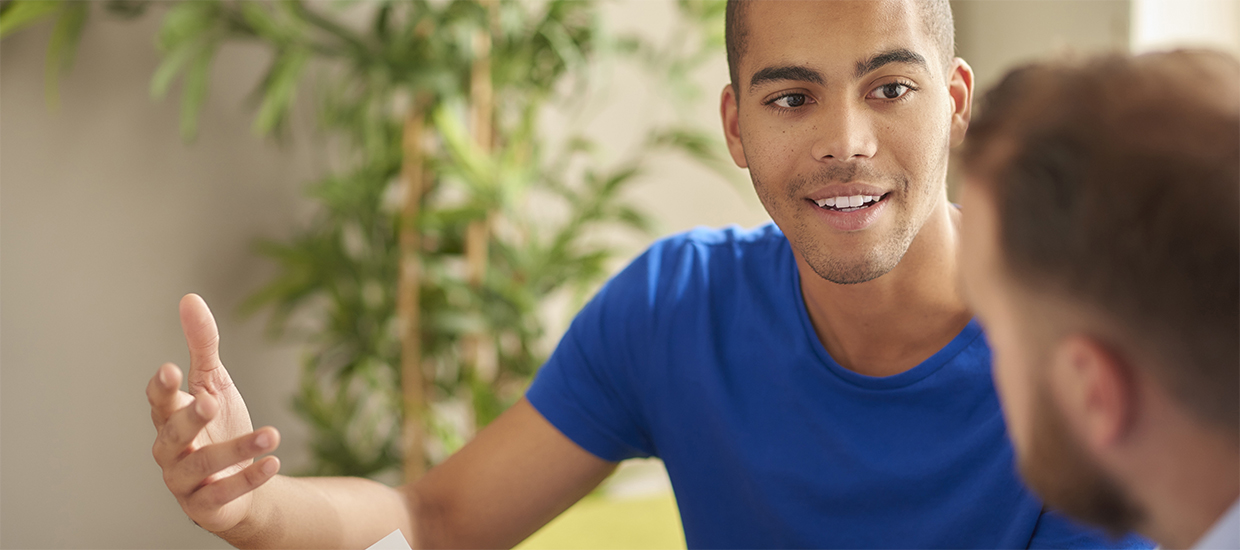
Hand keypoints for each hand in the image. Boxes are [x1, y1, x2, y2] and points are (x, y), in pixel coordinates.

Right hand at [147, 293, 280, 533]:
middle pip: (171, 433)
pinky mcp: (206, 506)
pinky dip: (249, 478)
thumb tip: (190, 298)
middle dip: (190, 417)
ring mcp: (184, 481)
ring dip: (236, 448)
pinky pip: (224, 493)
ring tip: (271, 434)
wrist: (241, 481)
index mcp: (169, 417)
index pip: (158, 401)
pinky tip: (274, 461)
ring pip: (201, 464)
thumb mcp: (215, 382)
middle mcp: (170, 450)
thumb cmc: (219, 426)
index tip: (171, 369)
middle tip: (210, 400)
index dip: (161, 388)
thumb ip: (202, 345)